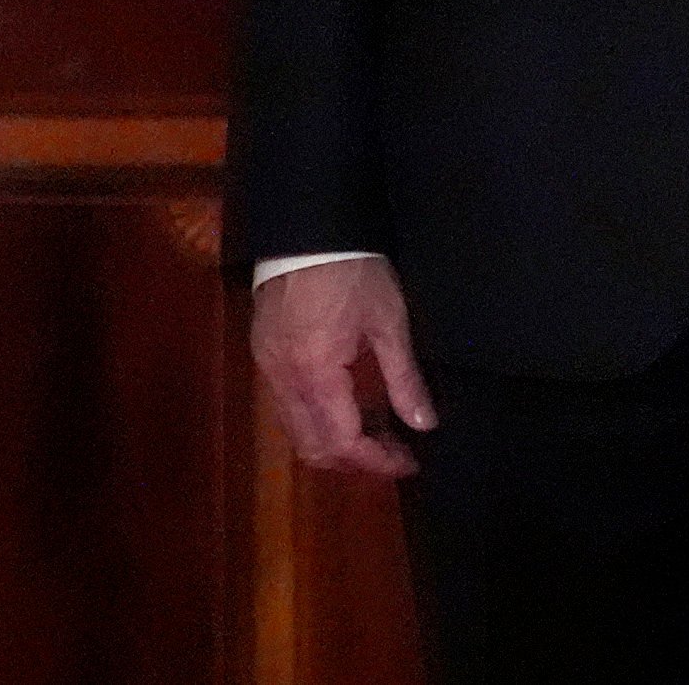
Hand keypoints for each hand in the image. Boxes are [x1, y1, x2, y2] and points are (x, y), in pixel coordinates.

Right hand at [250, 257, 436, 477]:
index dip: (379, 461)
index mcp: (316, 373)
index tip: (410, 461)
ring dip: (334, 441)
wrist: (306, 227)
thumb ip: (404, 378)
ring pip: (296, 430)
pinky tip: (346, 401)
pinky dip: (317, 417)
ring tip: (375, 427)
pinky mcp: (263, 352)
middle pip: (312, 448)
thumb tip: (424, 424)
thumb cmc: (352, 270)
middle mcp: (284, 379)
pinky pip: (287, 404)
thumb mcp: (388, 321)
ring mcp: (268, 366)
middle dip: (354, 461)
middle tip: (393, 451)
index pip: (343, 443)